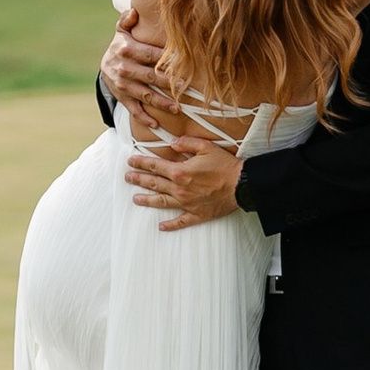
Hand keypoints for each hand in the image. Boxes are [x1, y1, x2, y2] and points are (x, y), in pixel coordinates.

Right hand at [101, 9, 174, 120]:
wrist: (105, 65)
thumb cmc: (122, 45)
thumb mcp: (121, 31)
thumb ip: (127, 20)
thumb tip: (134, 11)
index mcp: (127, 50)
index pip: (151, 55)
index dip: (167, 60)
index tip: (183, 64)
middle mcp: (124, 68)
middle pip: (150, 77)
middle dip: (168, 83)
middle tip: (186, 88)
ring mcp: (123, 85)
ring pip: (144, 95)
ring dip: (161, 103)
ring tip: (177, 108)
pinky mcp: (122, 97)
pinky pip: (134, 109)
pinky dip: (144, 118)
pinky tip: (156, 124)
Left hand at [124, 134, 244, 229]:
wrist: (242, 186)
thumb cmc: (225, 166)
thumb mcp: (206, 147)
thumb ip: (187, 143)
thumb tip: (173, 143)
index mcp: (180, 172)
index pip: (155, 166)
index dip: (141, 163)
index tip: (131, 161)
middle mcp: (179, 189)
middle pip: (154, 184)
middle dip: (139, 180)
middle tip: (127, 178)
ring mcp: (186, 203)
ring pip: (161, 202)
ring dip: (147, 200)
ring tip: (135, 199)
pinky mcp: (196, 215)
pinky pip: (180, 222)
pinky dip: (170, 225)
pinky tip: (161, 226)